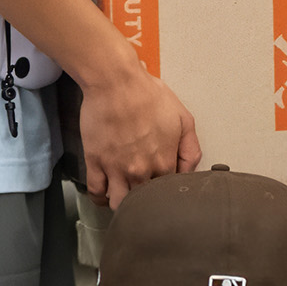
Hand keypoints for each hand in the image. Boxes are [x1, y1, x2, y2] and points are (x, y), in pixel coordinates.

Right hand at [80, 62, 201, 208]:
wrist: (116, 82)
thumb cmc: (148, 95)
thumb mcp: (183, 118)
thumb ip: (190, 149)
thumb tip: (189, 171)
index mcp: (163, 163)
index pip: (167, 193)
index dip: (165, 190)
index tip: (161, 184)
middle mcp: (140, 171)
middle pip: (144, 202)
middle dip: (145, 200)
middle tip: (143, 191)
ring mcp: (116, 169)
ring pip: (119, 203)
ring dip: (122, 202)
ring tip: (124, 193)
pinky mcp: (95, 162)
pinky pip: (96, 192)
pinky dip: (100, 197)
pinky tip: (105, 193)